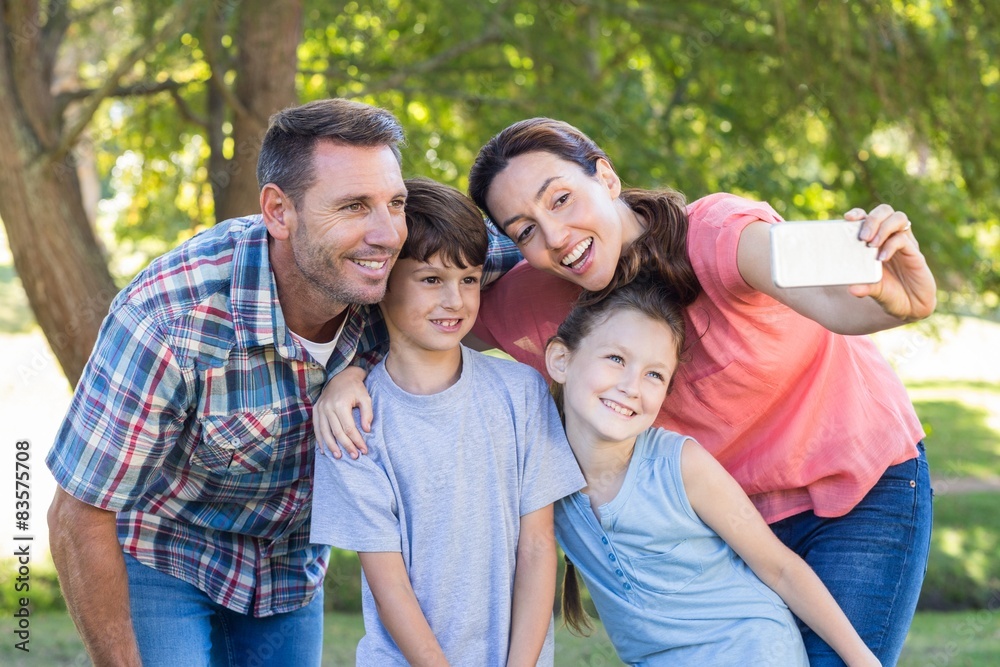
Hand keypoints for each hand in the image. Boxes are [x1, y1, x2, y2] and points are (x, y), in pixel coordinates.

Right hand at [313, 366, 371, 458]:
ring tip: (339, 457)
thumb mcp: (365, 397)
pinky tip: (325, 450)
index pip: (349, 428)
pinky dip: (320, 440)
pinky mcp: (315, 410)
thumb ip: (367, 413)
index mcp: (340, 404)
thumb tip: (367, 430)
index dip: (357, 441)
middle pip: (337, 433)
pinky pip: (316, 428)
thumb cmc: (356, 388)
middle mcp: (328, 407)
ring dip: (332, 447)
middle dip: (346, 446)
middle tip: (355, 457)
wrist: (341, 376)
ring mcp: (320, 409)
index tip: (364, 450)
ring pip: (324, 433)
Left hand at [845, 204, 936, 321]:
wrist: (911, 307)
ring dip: (883, 227)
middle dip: (872, 219)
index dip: (858, 213)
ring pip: (898, 218)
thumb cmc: (889, 293)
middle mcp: (891, 238)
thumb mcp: (872, 290)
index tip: (848, 218)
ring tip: (871, 245)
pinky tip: (882, 258)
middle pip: (884, 211)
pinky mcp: (915, 253)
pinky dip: (891, 245)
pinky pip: (904, 239)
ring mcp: (905, 244)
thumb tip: (851, 288)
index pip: (868, 217)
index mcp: (876, 240)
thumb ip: (863, 287)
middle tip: (862, 237)